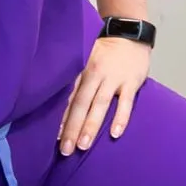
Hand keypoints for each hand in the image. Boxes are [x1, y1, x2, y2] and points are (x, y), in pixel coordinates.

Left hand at [58, 37, 151, 155]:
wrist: (130, 35)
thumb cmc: (103, 53)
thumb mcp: (85, 59)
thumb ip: (74, 80)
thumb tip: (55, 105)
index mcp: (81, 70)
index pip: (68, 97)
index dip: (61, 117)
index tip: (53, 138)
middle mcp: (95, 74)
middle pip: (81, 104)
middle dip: (72, 127)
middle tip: (65, 150)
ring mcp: (114, 78)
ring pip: (100, 104)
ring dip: (91, 125)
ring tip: (83, 146)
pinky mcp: (131, 82)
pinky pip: (126, 102)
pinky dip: (121, 118)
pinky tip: (115, 133)